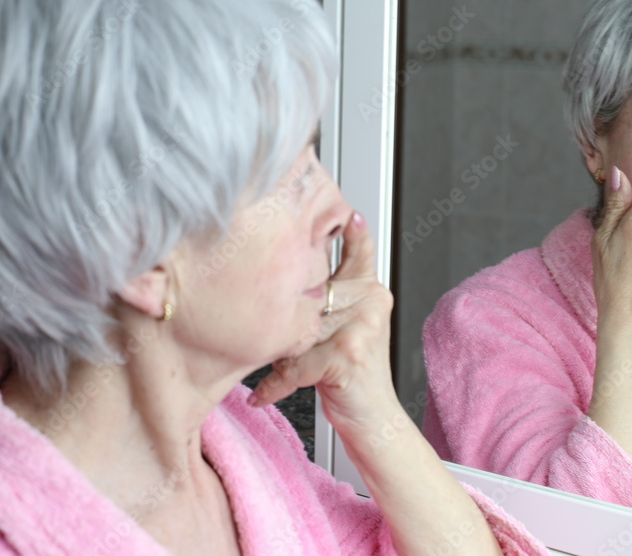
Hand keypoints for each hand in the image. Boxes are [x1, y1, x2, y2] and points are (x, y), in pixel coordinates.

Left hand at [249, 211, 396, 428]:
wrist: (375, 422)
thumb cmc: (352, 378)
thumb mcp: (341, 333)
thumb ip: (325, 305)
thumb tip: (282, 282)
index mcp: (370, 294)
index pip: (358, 252)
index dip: (347, 228)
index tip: (341, 208)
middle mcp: (370, 303)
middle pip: (316, 287)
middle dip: (284, 303)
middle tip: (256, 303)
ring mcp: (361, 327)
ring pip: (299, 327)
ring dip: (276, 351)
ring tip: (262, 363)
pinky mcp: (347, 354)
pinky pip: (297, 363)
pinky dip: (276, 384)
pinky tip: (263, 395)